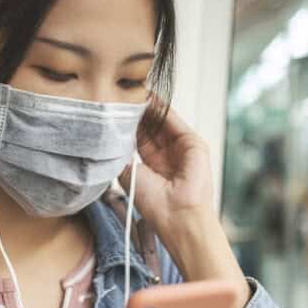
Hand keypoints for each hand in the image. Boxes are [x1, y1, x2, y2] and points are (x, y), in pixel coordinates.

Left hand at [119, 107, 213, 235]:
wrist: (177, 214)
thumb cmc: (153, 203)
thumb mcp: (129, 174)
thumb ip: (123, 153)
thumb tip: (113, 134)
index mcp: (152, 166)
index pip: (139, 137)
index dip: (128, 123)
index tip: (114, 109)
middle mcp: (167, 155)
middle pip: (151, 126)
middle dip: (138, 112)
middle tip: (123, 95)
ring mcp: (182, 148)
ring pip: (163, 121)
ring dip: (149, 107)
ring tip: (134, 92)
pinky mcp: (194, 143)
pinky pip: (175, 121)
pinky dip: (163, 109)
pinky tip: (150, 99)